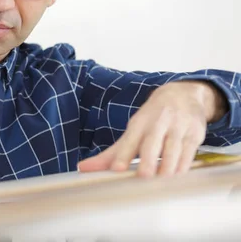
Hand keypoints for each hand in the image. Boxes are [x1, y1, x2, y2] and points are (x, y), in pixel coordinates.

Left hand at [78, 81, 225, 176]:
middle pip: (151, 144)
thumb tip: (83, 168)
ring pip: (172, 150)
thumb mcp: (133, 130)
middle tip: (143, 176)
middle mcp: (157, 123)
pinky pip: (189, 153)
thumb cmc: (153, 118)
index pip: (129, 141)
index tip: (116, 169)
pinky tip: (177, 176)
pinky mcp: (194, 134)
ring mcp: (177, 128)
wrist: (182, 95)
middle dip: (148, 160)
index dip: (123, 155)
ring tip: (161, 182)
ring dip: (167, 167)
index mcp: (139, 123)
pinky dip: (183, 166)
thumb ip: (111, 154)